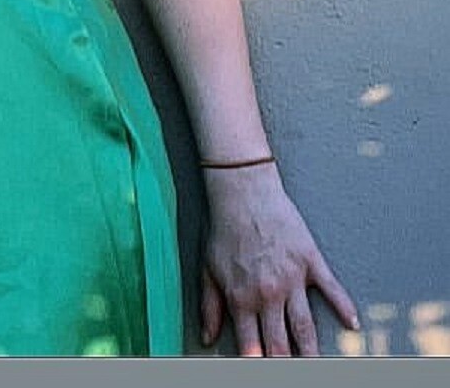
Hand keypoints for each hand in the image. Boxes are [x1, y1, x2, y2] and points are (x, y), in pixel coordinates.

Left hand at [200, 162, 359, 355]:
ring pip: (306, 327)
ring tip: (317, 364)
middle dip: (285, 363)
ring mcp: (292, 278)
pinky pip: (332, 289)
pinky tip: (353, 325)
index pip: (252, 346)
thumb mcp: (208, 268)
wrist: (242, 191)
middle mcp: (269, 294)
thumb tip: (207, 337)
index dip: (257, 364)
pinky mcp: (310, 260)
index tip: (262, 372)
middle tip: (291, 372)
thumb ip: (209, 307)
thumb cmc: (223, 227)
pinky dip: (344, 308)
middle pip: (281, 344)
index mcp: (242, 298)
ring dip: (312, 350)